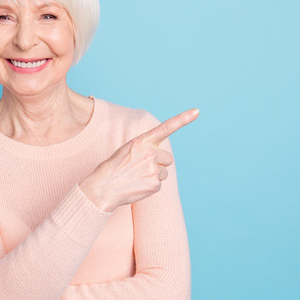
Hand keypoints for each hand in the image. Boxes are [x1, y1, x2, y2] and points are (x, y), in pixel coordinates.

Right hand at [80, 108, 198, 211]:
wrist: (103, 188)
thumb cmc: (113, 168)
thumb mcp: (127, 150)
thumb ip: (145, 148)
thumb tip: (162, 159)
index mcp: (141, 141)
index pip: (166, 127)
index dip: (183, 119)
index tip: (197, 111)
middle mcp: (150, 153)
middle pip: (168, 158)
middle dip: (159, 163)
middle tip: (142, 168)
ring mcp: (154, 169)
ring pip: (164, 172)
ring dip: (154, 175)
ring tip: (136, 177)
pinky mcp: (155, 184)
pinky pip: (159, 184)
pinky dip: (150, 186)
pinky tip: (137, 185)